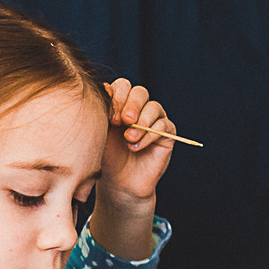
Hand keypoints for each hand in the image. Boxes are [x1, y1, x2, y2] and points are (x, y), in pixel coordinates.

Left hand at [100, 78, 175, 209]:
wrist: (118, 182)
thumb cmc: (106, 156)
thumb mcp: (101, 131)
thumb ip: (104, 110)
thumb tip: (106, 88)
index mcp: (121, 104)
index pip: (124, 86)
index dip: (119, 98)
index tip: (111, 118)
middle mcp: (139, 109)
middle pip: (141, 92)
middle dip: (132, 105)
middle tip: (124, 121)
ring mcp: (154, 120)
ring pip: (154, 107)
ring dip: (141, 122)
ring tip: (129, 139)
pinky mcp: (167, 135)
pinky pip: (163, 126)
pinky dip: (149, 135)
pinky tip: (136, 147)